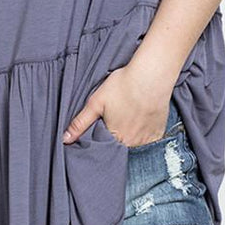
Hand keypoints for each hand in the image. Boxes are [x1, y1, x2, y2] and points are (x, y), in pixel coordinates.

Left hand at [62, 62, 176, 147]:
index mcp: (115, 138)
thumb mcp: (96, 102)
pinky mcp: (159, 133)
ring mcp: (148, 140)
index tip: (101, 129)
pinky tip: (139, 119)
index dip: (100, 140)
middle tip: (115, 120)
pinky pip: (148, 141)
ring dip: (129, 136)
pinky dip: (143, 133)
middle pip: (119, 148)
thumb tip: (65, 139)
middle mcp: (133, 144)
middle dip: (115, 139)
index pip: (104, 149)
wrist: (151, 75)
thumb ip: (80, 123)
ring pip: (134, 145)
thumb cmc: (123, 85)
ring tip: (126, 118)